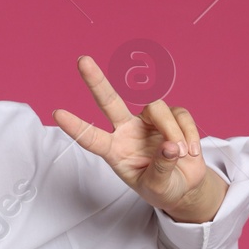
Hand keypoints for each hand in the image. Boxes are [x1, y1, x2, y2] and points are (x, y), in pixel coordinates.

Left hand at [53, 56, 226, 222]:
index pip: (91, 138)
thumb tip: (170, 146)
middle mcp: (127, 131)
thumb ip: (161, 168)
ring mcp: (148, 121)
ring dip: (172, 130)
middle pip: (109, 101)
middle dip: (96, 81)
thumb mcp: (158, 188)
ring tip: (181, 154)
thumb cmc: (163, 188)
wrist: (185, 186)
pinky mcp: (171, 116)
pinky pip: (180, 115)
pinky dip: (189, 134)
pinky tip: (191, 152)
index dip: (75, 127)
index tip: (57, 114)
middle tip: (82, 60)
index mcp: (115, 151)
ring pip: (157, 108)